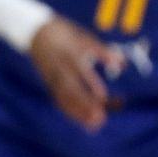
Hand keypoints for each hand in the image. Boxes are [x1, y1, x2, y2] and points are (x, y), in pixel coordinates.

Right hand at [28, 16, 125, 131]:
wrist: (34, 31)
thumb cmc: (65, 34)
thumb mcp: (84, 38)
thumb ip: (103, 52)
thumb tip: (123, 63)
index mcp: (69, 54)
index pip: (81, 71)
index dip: (91, 84)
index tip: (102, 96)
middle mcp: (59, 68)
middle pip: (72, 90)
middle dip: (85, 105)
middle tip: (100, 119)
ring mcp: (52, 77)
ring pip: (64, 98)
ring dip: (78, 112)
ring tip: (94, 125)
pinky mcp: (49, 83)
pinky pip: (59, 99)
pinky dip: (70, 110)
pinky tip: (82, 121)